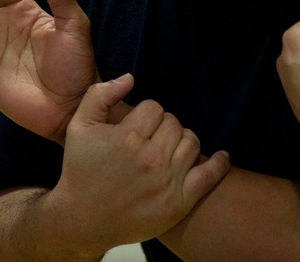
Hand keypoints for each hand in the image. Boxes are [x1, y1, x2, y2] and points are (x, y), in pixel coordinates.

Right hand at [55, 74, 230, 248]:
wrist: (82, 221)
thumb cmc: (80, 172)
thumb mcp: (78, 127)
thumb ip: (100, 95)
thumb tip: (130, 78)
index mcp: (127, 139)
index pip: (154, 108)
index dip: (146, 114)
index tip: (138, 125)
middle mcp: (150, 159)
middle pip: (174, 123)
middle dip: (163, 126)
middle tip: (151, 138)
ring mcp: (167, 182)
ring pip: (191, 142)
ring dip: (182, 140)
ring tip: (169, 149)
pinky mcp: (179, 202)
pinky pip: (209, 175)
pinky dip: (219, 163)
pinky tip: (221, 157)